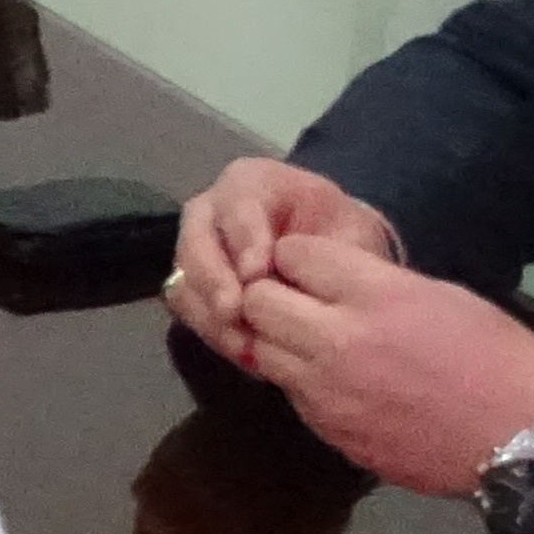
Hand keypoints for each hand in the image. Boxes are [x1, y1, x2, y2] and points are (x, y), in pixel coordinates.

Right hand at [168, 157, 401, 364]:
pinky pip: (186, 307)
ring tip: (244, 343)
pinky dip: (210, 330)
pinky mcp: (192, 284)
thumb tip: (299, 282)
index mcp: (253, 182)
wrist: (331, 254)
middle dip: (213, 278)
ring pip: (183, 276)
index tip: (257, 274)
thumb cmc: (341, 235)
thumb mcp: (350, 232)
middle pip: (195, 240)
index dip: (244, 240)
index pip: (238, 206)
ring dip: (209, 312)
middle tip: (235, 311)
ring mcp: (196, 248)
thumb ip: (331, 252)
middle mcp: (212, 210)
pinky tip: (245, 351)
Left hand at [234, 235, 533, 497]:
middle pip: (257, 301)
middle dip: (269, 293)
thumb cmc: (500, 358)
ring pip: (261, 351)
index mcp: (374, 295)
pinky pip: (291, 395)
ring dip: (278, 341)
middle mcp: (336, 340)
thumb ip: (375, 283)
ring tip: (311, 342)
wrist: (528, 441)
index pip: (293, 253)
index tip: (308, 264)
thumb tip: (330, 279)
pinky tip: (335, 383)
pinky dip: (301, 383)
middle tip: (296, 301)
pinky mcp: (330, 432)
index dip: (297, 254)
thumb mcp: (443, 295)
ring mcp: (327, 392)